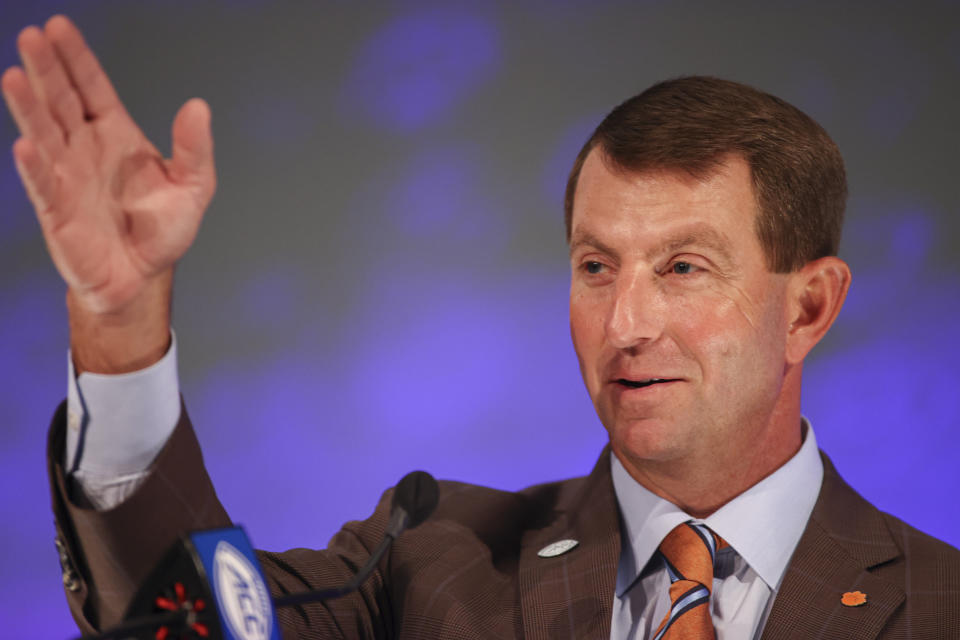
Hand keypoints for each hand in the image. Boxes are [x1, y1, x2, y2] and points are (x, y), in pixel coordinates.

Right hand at [2, 15, 215, 371]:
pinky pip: (43, 184)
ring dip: (29, 107)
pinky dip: (34, 165)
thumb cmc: (161, 231)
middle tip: (32, 36)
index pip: (92, 88)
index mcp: (116, 136)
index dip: (77, 59)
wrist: (142, 277)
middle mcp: (85, 149)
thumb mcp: (193, 187)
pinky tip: (26, 144)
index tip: (60, 27)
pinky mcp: (58, 210)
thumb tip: (199, 107)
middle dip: (47, 69)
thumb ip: (195, 148)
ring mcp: (67, 176)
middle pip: (62, 101)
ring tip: (16, 76)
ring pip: (44, 133)